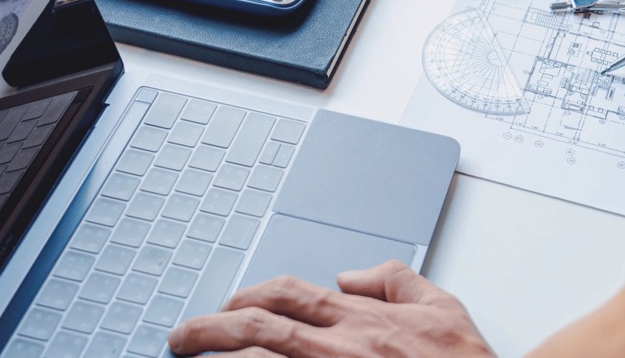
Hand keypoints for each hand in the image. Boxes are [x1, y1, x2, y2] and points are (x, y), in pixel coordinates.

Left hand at [168, 262, 494, 357]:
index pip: (289, 294)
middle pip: (257, 329)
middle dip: (209, 330)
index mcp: (362, 319)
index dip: (247, 296)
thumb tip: (352, 274)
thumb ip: (395, 280)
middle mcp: (340, 349)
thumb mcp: (443, 306)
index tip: (224, 307)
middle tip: (181, 338)